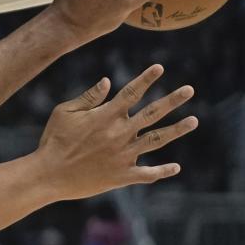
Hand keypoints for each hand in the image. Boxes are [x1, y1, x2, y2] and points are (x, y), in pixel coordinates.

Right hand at [35, 64, 196, 200]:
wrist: (49, 175)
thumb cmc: (54, 139)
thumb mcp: (64, 112)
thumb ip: (88, 97)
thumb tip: (106, 81)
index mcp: (106, 116)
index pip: (131, 92)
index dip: (146, 79)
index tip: (160, 67)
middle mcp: (119, 133)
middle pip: (152, 113)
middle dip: (172, 100)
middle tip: (190, 90)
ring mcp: (123, 155)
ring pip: (156, 140)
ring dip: (177, 130)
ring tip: (194, 120)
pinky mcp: (122, 176)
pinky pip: (147, 173)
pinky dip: (162, 171)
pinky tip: (177, 167)